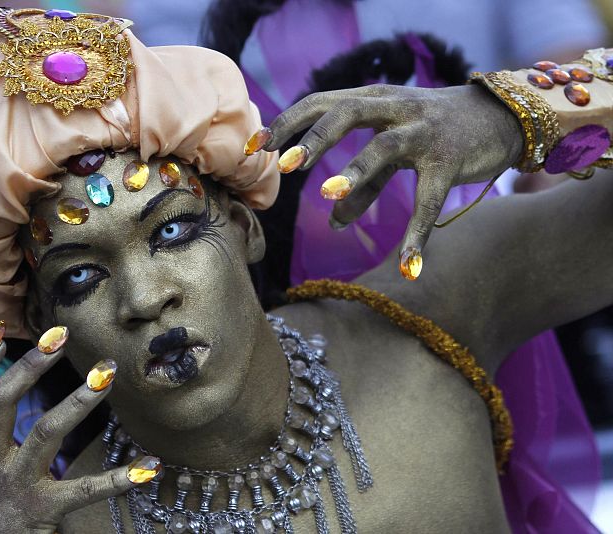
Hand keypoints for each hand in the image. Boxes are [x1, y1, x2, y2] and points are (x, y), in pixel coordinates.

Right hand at [0, 323, 157, 532]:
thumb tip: (15, 428)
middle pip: (1, 402)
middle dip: (29, 365)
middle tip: (61, 335)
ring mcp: (14, 486)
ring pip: (44, 431)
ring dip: (76, 399)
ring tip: (107, 374)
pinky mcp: (39, 512)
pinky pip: (84, 490)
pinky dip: (119, 478)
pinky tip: (149, 467)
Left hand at [256, 84, 523, 277]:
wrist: (502, 118)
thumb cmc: (434, 132)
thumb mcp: (394, 151)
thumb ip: (364, 184)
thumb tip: (333, 222)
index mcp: (373, 100)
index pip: (321, 101)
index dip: (287, 122)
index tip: (254, 147)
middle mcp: (395, 109)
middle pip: (347, 111)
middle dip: (314, 136)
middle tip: (285, 165)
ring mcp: (424, 132)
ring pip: (385, 146)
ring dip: (356, 170)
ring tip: (328, 193)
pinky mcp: (451, 160)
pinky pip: (429, 200)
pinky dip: (417, 234)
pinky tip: (409, 266)